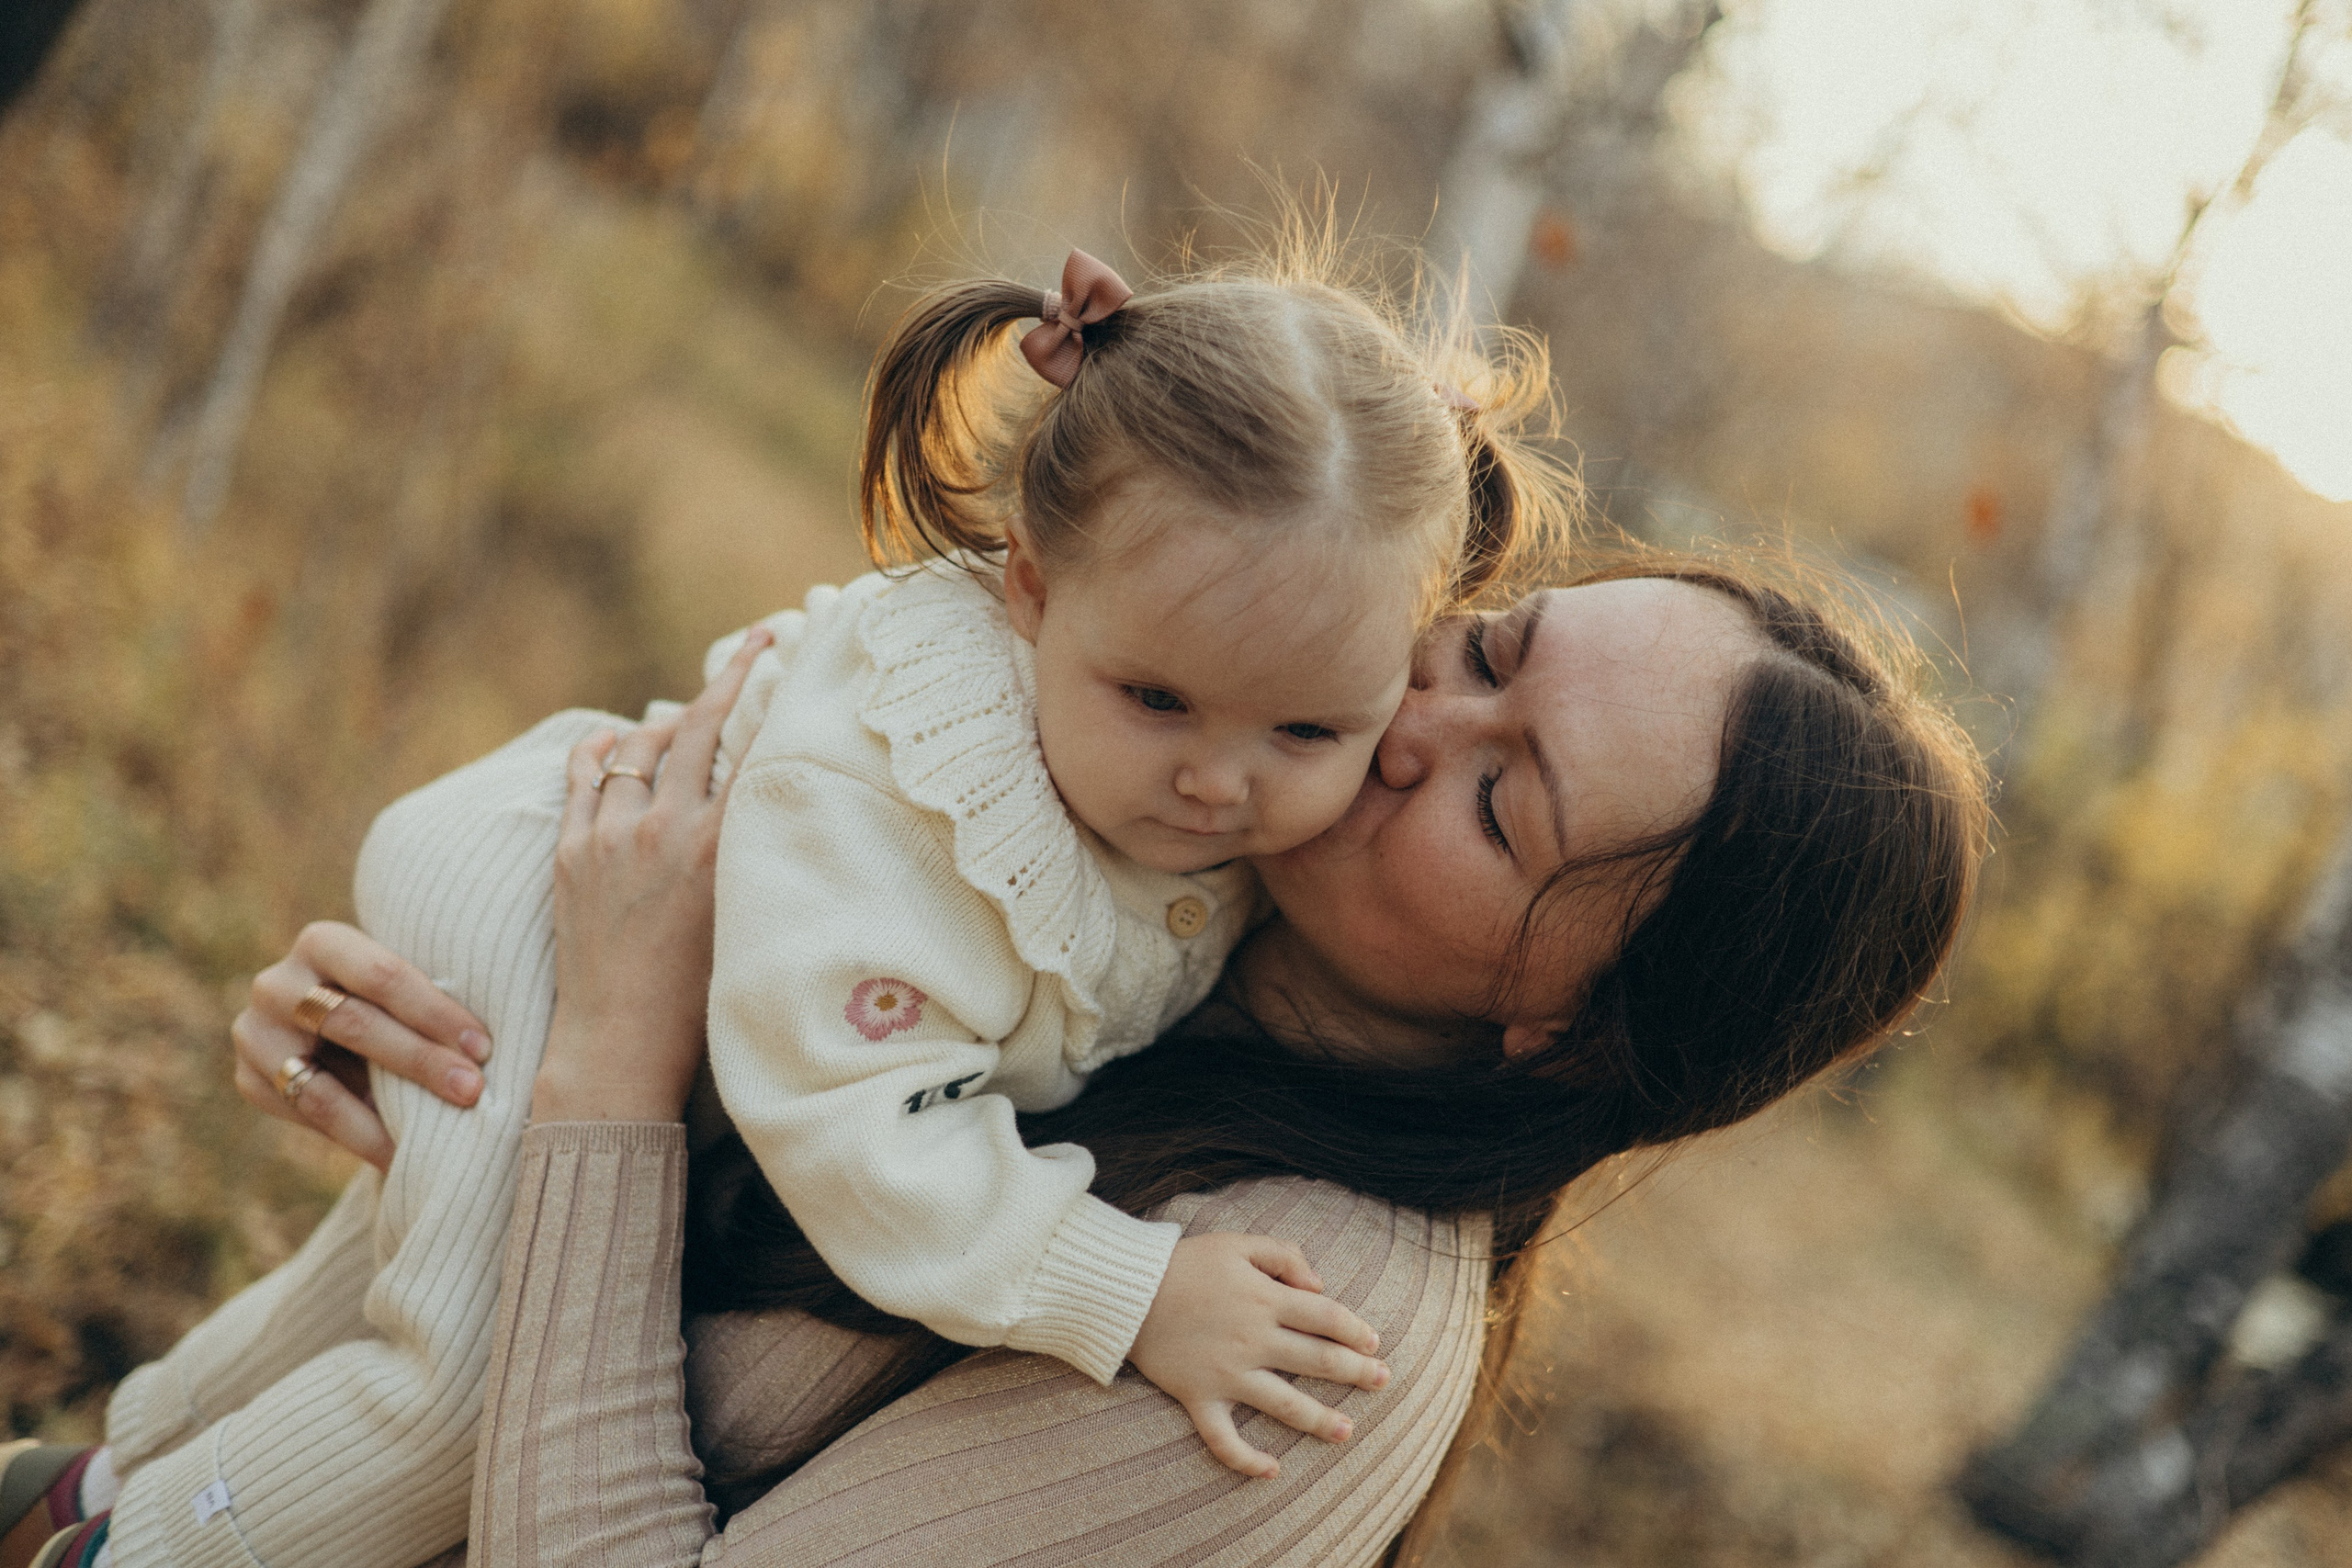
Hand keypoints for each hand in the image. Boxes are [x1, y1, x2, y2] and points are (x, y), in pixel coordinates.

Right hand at [230, 921, 491, 1171]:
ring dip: (383, 1118)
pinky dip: (356, 1138)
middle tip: (471, 1090)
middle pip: (354, 1024)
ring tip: (434, 1138)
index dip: (435, 1012)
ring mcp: (254, 1033)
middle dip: (420, 1061)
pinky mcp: (249, 1080)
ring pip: (321, 1085)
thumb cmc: (391, 1000)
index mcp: (323, 942)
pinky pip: (306, 1118)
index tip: (484, 1048)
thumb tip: (487, 1048)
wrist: (329, 1028)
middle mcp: (277, 983)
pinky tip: (396, 1156)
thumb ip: (431, 999)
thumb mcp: (403, 985)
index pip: (382, 974)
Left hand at [530, 628, 769, 1123]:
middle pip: (697, 725)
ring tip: (691, 708)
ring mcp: (609, 836)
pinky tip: (612, 737)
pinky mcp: (570, 853)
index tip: (790, 653)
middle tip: (755, 641)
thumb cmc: (699, 998)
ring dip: (668, 718)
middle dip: (730, 675)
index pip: (749, 743)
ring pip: (640, 745)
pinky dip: (600, 749)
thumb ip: (751, 850)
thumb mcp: (743, 913)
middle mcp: (662, 828)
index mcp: (714, 844)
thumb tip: (762, 800)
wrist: (619, 1044)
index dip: (769, 690)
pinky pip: (582, 776)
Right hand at [1126, 1232, 1391, 1478]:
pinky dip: (1245, 1459)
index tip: (1374, 1342)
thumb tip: (1320, 1285)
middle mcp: (1252, 1339)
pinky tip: (1271, 1471)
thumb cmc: (1184, 1263)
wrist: (1126, 1290)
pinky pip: (1222, 1437)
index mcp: (1265, 1299)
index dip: (1355, 1329)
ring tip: (1346, 1431)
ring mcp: (1226, 1372)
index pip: (1326, 1317)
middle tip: (1382, 1381)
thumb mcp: (1237, 1243)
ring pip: (1282, 1402)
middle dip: (1354, 1372)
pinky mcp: (1198, 1396)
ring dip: (1317, 1419)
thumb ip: (1284, 1256)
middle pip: (1316, 1359)